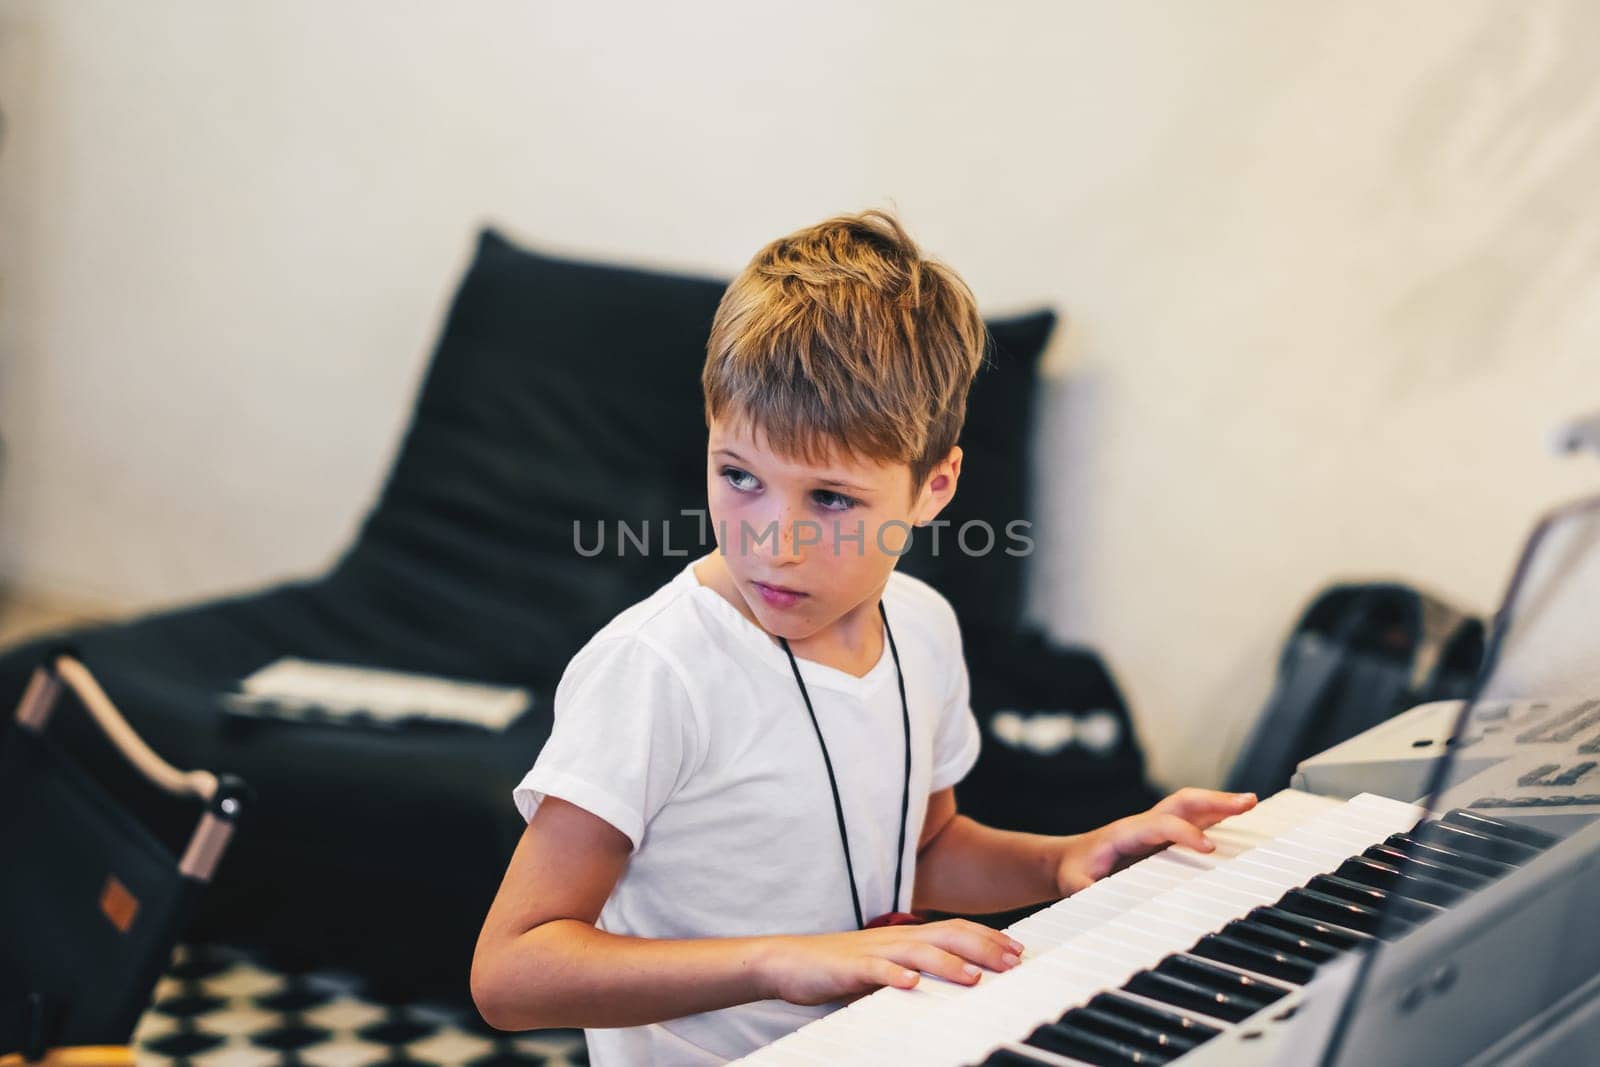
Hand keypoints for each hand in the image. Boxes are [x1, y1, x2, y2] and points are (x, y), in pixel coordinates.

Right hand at [759, 919, 1025, 1005]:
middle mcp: (895, 938)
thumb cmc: (840, 967)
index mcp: (906, 937)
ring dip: (948, 963)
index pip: (956, 930)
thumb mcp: (887, 968)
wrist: (789, 960)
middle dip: (984, 947)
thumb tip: (954, 983)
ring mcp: (873, 950)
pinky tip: (911, 984)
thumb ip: (917, 970)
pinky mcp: (851, 966)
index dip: (989, 938)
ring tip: (975, 977)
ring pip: (918, 951)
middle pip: (947, 935)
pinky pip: (876, 969)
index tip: (1018, 950)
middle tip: (1014, 961)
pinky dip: (895, 975)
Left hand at [1055, 788, 1256, 894]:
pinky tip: (1238, 819)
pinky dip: (1216, 817)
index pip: (1161, 825)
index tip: (1209, 849)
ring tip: (1252, 803)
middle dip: (1214, 801)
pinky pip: (1193, 820)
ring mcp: (1155, 827)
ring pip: (1191, 807)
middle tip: (1246, 802)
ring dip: (1221, 804)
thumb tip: (1096, 896)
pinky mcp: (1163, 836)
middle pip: (1182, 803)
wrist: (1068, 859)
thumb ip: (1085, 889)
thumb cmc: (1074, 870)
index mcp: (1126, 832)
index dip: (1185, 834)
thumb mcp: (1073, 882)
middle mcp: (1144, 824)